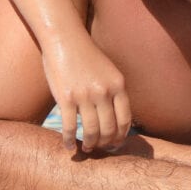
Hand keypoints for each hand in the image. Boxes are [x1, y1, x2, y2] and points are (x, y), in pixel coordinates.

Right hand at [43, 32, 131, 152]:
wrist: (65, 40)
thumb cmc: (86, 56)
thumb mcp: (109, 71)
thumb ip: (114, 90)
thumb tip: (116, 114)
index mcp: (118, 85)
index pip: (125, 119)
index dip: (121, 136)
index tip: (116, 144)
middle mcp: (104, 92)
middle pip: (109, 128)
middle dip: (106, 143)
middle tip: (100, 149)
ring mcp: (85, 96)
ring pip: (91, 131)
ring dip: (89, 144)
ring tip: (86, 148)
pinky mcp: (66, 98)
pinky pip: (69, 127)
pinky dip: (68, 140)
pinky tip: (67, 147)